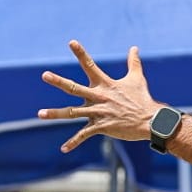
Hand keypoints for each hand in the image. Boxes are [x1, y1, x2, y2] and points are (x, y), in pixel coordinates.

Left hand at [38, 41, 159, 152]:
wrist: (151, 121)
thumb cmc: (143, 99)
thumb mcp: (137, 79)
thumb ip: (133, 63)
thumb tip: (134, 48)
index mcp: (106, 85)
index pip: (90, 66)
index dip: (81, 53)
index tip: (71, 42)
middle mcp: (99, 97)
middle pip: (75, 88)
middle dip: (59, 82)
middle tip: (45, 75)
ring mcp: (99, 112)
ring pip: (72, 113)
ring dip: (55, 113)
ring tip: (40, 114)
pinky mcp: (101, 127)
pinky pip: (84, 135)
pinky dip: (73, 142)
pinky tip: (63, 149)